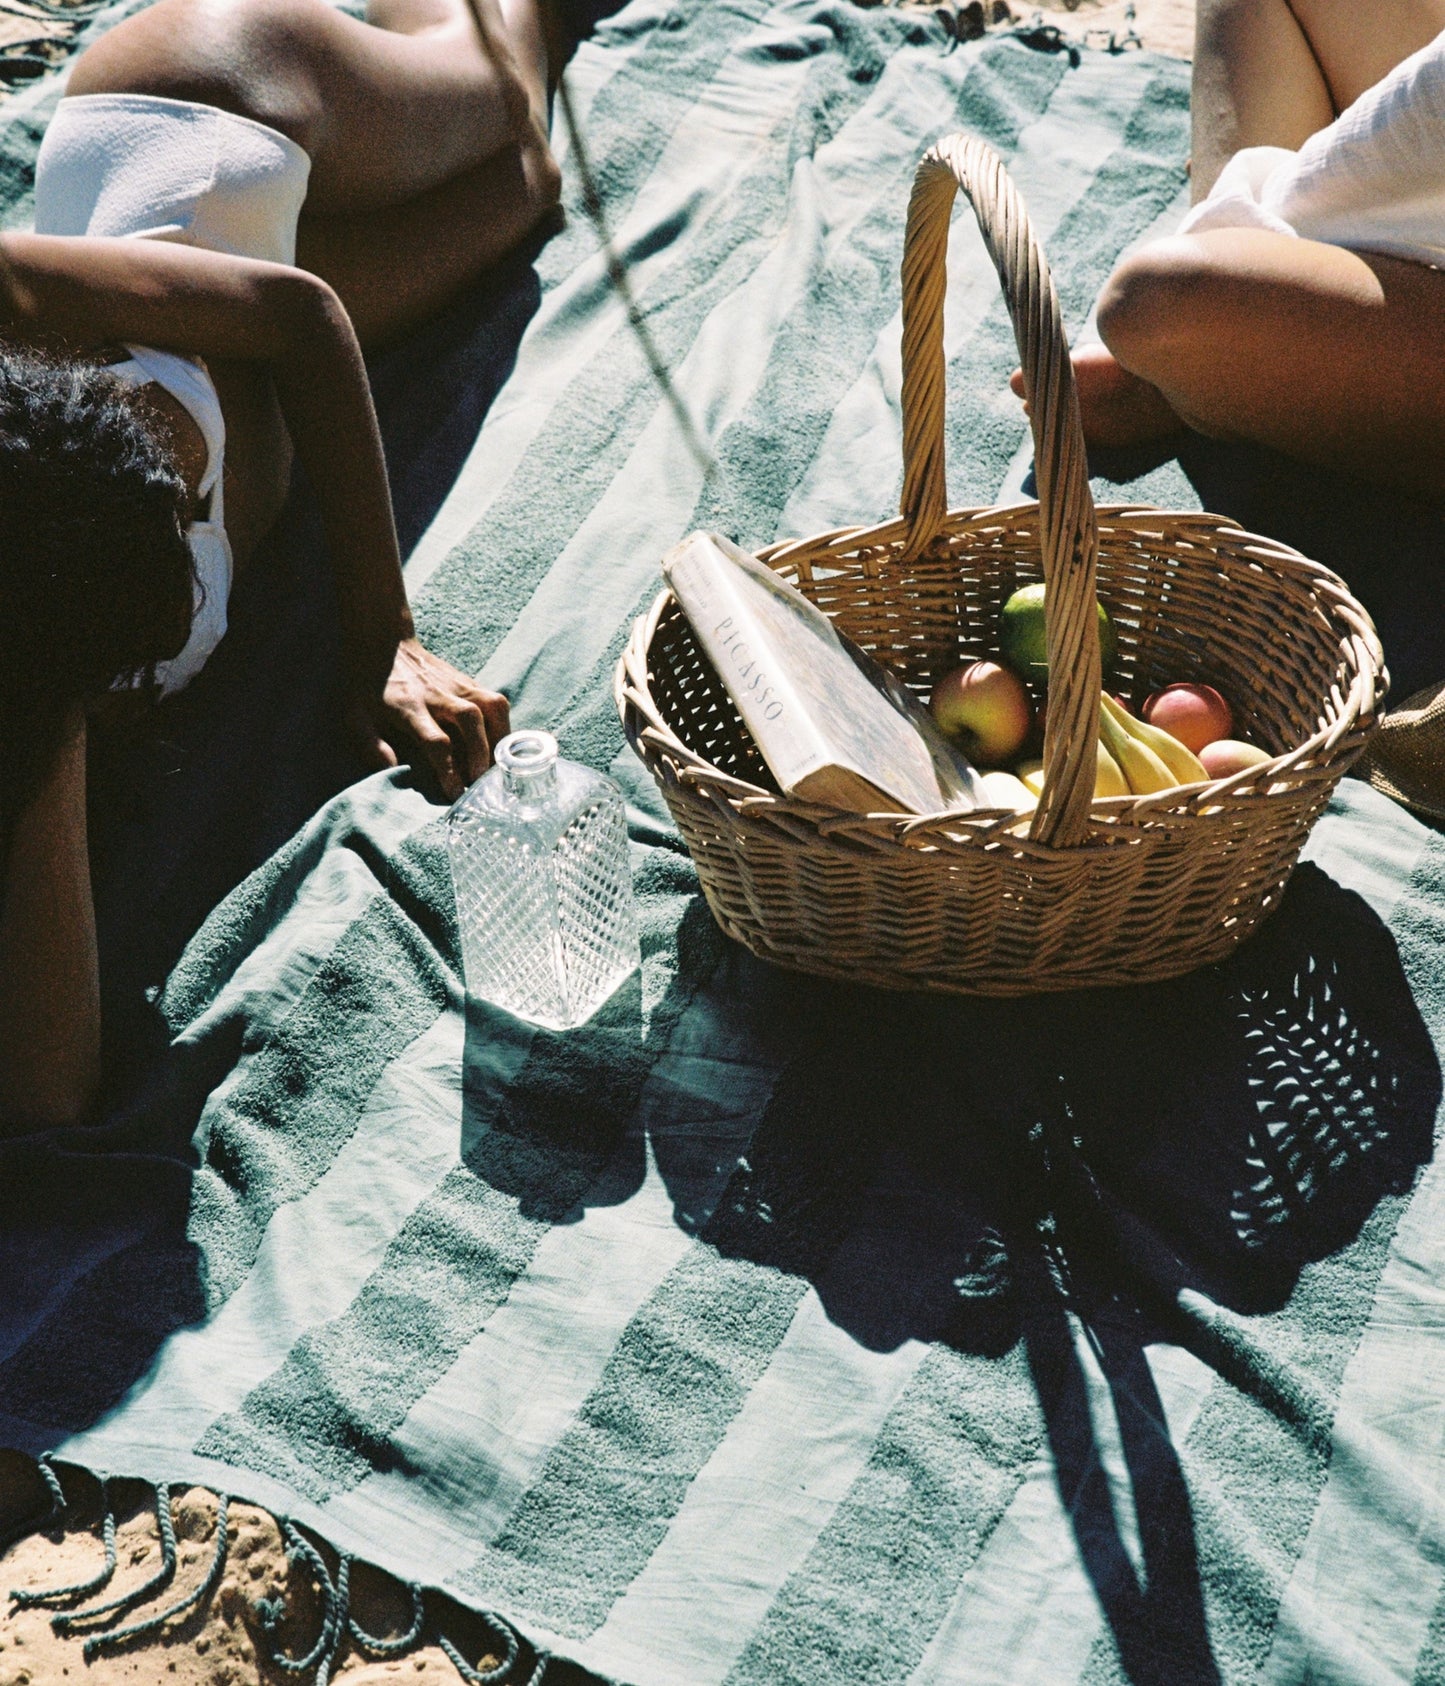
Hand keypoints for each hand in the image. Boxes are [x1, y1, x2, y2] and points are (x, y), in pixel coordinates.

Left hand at [353, 637, 509, 799]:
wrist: (383, 642)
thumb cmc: (367, 685)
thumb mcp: (355, 716)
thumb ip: (371, 746)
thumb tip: (392, 772)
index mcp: (409, 707)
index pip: (436, 741)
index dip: (448, 769)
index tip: (454, 792)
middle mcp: (437, 694)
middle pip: (470, 720)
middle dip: (481, 753)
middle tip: (479, 781)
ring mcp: (456, 684)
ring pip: (492, 706)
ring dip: (500, 737)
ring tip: (496, 762)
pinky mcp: (468, 680)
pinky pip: (496, 700)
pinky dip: (503, 724)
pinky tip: (498, 743)